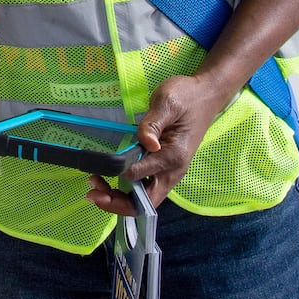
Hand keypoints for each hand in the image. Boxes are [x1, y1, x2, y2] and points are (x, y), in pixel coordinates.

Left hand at [85, 72, 235, 215]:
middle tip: (92, 193)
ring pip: (144, 198)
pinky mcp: (164, 167)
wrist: (206, 95)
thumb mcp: (168, 103)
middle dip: (117, 203)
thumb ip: (153, 123)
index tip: (98, 171)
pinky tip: (109, 177)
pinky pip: (144, 187)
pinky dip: (126, 189)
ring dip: (119, 198)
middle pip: (144, 203)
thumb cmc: (187, 97)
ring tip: (96, 184)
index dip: (118, 179)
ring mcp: (169, 171)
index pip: (140, 177)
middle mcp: (172, 171)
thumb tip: (146, 143)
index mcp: (173, 157)